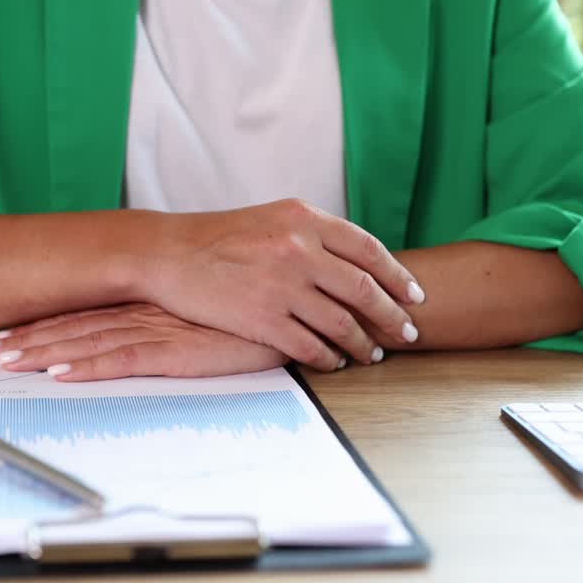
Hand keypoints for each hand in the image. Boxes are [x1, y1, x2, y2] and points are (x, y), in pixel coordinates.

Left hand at [0, 304, 289, 380]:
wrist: (299, 306)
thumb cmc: (254, 311)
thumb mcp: (204, 314)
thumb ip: (174, 320)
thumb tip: (149, 332)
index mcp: (148, 301)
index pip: (83, 312)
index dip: (42, 324)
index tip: (5, 333)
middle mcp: (146, 310)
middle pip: (73, 325)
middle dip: (26, 339)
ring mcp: (160, 329)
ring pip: (87, 341)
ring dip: (42, 352)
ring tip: (4, 362)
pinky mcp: (180, 351)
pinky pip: (125, 360)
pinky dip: (89, 367)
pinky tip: (60, 373)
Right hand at [142, 199, 423, 370]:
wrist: (167, 254)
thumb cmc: (216, 238)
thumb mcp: (271, 219)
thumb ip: (312, 235)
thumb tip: (355, 262)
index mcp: (304, 219)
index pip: (368, 250)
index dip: (398, 276)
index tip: (415, 296)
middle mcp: (299, 249)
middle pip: (364, 290)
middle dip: (392, 317)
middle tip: (408, 333)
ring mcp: (282, 286)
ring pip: (342, 324)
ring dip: (363, 345)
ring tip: (372, 355)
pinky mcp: (262, 319)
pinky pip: (310, 347)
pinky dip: (328, 359)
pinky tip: (334, 363)